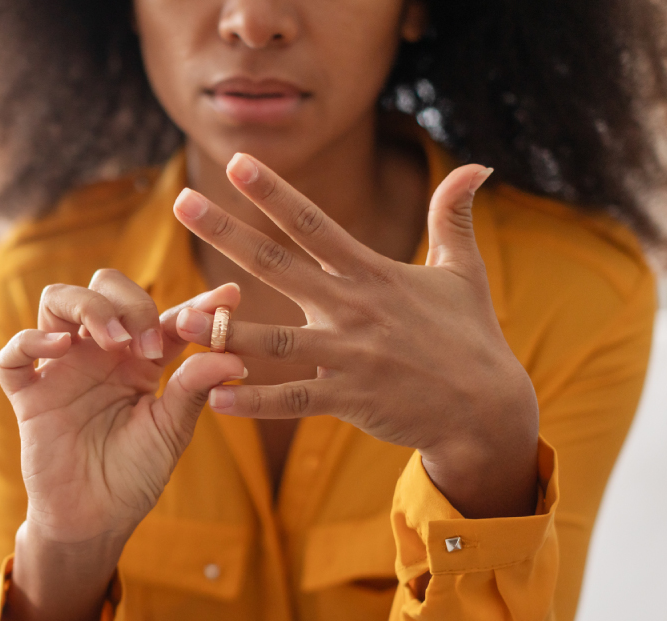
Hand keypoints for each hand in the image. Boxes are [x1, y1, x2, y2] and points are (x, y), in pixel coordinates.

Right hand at [0, 271, 243, 620]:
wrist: (96, 522)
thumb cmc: (134, 476)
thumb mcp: (171, 431)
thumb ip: (193, 389)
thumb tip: (231, 357)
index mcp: (138, 361)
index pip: (165, 316)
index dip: (196, 304)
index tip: (228, 297)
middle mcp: (98, 355)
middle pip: (102, 288)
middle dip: (130, 301)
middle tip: (150, 341)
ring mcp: (61, 370)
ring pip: (57, 303)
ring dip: (88, 308)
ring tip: (114, 341)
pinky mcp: (29, 396)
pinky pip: (13, 355)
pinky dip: (31, 340)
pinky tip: (61, 348)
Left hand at [172, 154, 538, 518]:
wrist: (488, 411)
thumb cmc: (471, 339)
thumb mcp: (463, 272)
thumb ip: (453, 218)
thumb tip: (477, 165)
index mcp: (372, 274)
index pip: (313, 223)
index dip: (273, 191)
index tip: (235, 163)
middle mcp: (354, 309)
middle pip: (277, 264)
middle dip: (226, 233)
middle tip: (181, 203)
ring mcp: (350, 356)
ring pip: (276, 341)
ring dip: (225, 331)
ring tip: (179, 320)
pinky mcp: (350, 399)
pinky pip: (293, 400)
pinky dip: (255, 400)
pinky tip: (215, 397)